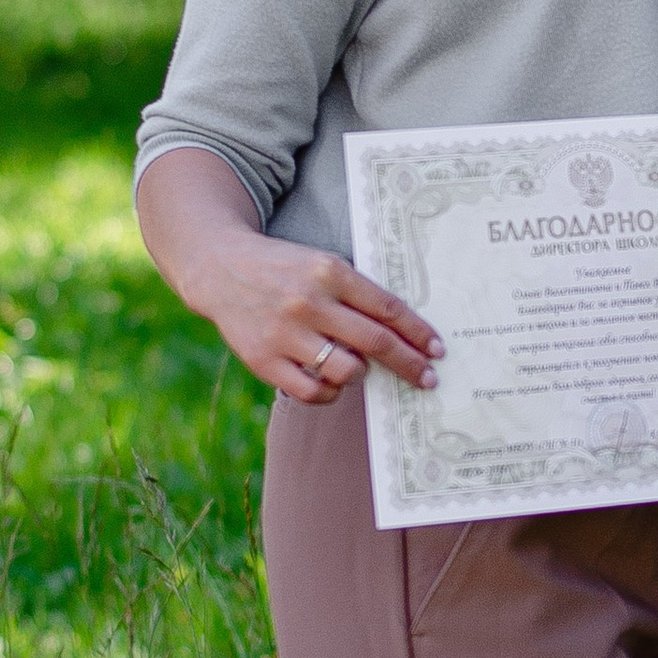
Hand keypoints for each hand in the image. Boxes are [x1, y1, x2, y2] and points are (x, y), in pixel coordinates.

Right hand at [189, 231, 443, 403]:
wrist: (220, 267)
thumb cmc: (285, 269)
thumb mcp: (322, 265)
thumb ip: (356, 295)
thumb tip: (402, 335)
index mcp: (329, 271)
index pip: (387, 308)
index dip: (418, 333)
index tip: (437, 350)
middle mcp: (309, 302)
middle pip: (376, 342)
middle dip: (409, 364)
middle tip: (428, 378)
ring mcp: (285, 333)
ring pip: (347, 371)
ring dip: (363, 374)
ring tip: (360, 368)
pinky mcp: (263, 360)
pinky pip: (312, 391)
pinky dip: (331, 392)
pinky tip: (332, 381)